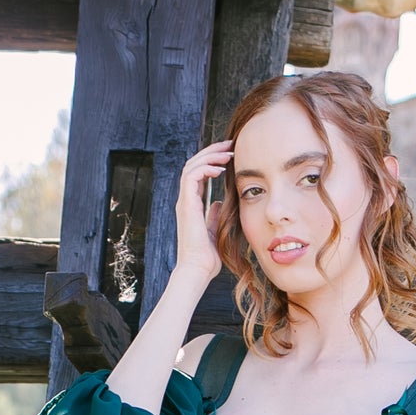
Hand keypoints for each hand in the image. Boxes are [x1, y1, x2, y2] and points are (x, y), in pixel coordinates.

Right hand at [174, 140, 232, 285]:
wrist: (198, 269)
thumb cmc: (207, 257)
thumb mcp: (214, 231)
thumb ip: (213, 215)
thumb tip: (218, 203)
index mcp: (192, 204)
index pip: (199, 173)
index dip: (213, 161)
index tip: (231, 155)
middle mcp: (186, 200)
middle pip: (194, 164)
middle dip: (212, 151)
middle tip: (230, 144)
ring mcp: (184, 201)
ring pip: (191, 165)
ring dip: (210, 156)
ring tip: (228, 152)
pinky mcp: (186, 204)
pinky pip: (192, 176)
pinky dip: (205, 168)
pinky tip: (220, 168)